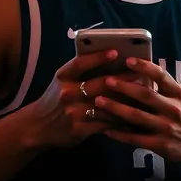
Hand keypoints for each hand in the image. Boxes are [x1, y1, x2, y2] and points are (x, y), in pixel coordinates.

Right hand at [29, 49, 143, 148]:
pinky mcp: (79, 129)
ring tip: (142, 96)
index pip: (81, 63)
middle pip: (99, 84)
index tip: (116, 52)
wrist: (38, 126)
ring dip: (125, 101)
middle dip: (122, 79)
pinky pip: (104, 123)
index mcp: (62, 77)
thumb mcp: (61, 81)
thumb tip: (110, 59)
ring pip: (105, 105)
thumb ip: (80, 72)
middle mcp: (67, 93)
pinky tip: (133, 117)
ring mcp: (73, 112)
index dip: (98, 57)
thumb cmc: (55, 99)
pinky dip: (120, 120)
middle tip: (141, 74)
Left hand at [92, 57, 180, 163]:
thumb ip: (164, 85)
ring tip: (98, 101)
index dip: (144, 67)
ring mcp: (166, 128)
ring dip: (115, 108)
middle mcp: (173, 109)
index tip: (128, 60)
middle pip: (145, 95)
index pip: (161, 75)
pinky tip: (105, 128)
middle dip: (124, 87)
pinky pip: (135, 138)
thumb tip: (139, 66)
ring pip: (136, 116)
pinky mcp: (160, 145)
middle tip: (106, 80)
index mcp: (178, 93)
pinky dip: (119, 133)